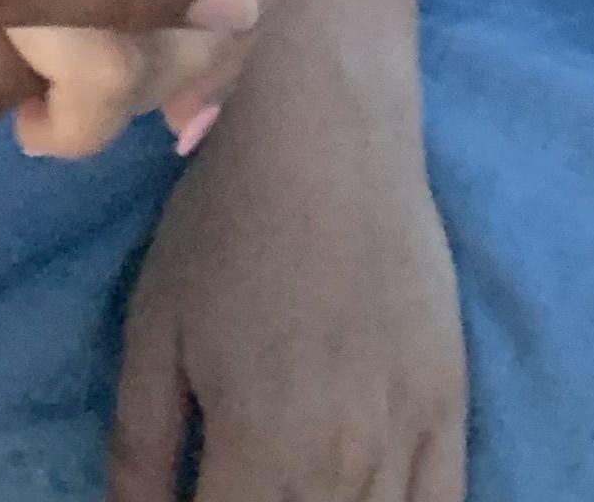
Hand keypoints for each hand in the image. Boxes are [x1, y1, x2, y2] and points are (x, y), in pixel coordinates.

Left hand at [108, 35, 463, 501]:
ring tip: (284, 487)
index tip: (195, 501)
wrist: (327, 129)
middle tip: (234, 483)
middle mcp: (343, 466)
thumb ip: (141, 448)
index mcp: (261, 451)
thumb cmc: (226, 221)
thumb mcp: (154, 330)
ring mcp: (409, 439)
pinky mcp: (452, 407)